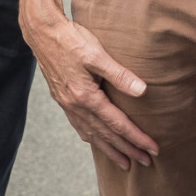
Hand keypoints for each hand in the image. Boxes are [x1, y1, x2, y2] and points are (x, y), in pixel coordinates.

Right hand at [19, 0, 158, 169]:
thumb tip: (142, 92)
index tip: (153, 149)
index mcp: (86, 97)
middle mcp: (75, 106)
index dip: (137, 138)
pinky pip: (79, 127)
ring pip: (92, 135)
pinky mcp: (63, 99)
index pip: (117, 124)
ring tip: (124, 162)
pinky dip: (92, 138)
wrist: (42, 32)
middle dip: (127, 150)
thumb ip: (120, 74)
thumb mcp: (96, 53)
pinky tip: (97, 141)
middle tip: (146, 162)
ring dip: (110, 150)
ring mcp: (67, 105)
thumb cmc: (71, 39)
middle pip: (106, 135)